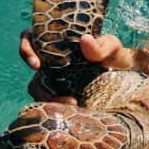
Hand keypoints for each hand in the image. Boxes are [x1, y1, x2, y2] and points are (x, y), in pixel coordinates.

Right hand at [20, 30, 138, 99]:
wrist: (122, 74)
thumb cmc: (113, 54)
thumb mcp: (111, 47)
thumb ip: (101, 46)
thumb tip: (85, 40)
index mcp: (54, 40)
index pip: (29, 37)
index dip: (25, 49)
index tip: (36, 64)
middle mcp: (49, 58)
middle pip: (31, 71)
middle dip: (38, 85)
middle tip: (52, 96)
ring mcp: (52, 76)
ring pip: (38, 89)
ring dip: (49, 100)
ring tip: (72, 105)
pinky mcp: (60, 93)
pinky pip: (50, 102)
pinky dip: (58, 107)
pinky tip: (74, 111)